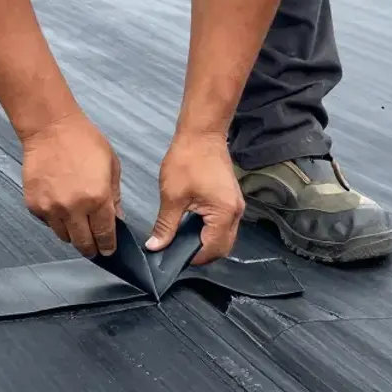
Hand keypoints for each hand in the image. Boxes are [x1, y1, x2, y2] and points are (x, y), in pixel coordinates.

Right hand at [19, 112, 122, 257]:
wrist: (50, 128)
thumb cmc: (83, 141)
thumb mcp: (111, 166)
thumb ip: (114, 197)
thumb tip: (117, 219)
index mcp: (97, 199)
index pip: (104, 234)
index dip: (107, 246)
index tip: (108, 250)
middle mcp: (73, 208)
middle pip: (83, 243)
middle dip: (91, 248)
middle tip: (93, 247)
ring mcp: (51, 208)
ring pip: (64, 236)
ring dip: (72, 234)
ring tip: (76, 223)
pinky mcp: (35, 205)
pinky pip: (48, 223)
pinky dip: (55, 221)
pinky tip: (60, 206)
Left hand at [145, 131, 243, 264]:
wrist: (202, 133)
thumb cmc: (188, 159)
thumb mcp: (172, 196)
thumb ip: (165, 226)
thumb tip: (156, 246)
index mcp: (224, 214)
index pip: (212, 249)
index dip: (192, 258)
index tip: (173, 257)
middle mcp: (235, 213)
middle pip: (222, 247)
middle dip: (201, 253)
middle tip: (177, 251)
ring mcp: (235, 206)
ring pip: (224, 237)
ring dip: (206, 242)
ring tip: (182, 240)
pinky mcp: (231, 200)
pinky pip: (223, 225)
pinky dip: (209, 231)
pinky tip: (191, 226)